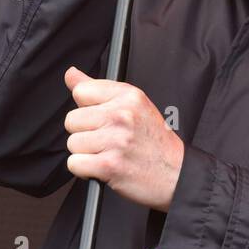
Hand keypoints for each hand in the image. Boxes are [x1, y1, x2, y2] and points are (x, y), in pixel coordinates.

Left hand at [63, 66, 184, 211]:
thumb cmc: (155, 142)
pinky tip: (104, 168)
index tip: (102, 120)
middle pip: (72, 120)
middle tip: (107, 141)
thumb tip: (71, 74)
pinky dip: (85, 170)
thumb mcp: (134, 106)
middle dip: (85, 133)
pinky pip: (74, 164)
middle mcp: (122, 115)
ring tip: (109, 154)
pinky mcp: (109, 165)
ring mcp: (116, 140)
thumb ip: (99, 89)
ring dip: (86, 154)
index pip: (81, 91)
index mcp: (129, 96)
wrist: (177, 174)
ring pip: (72, 143)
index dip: (87, 109)